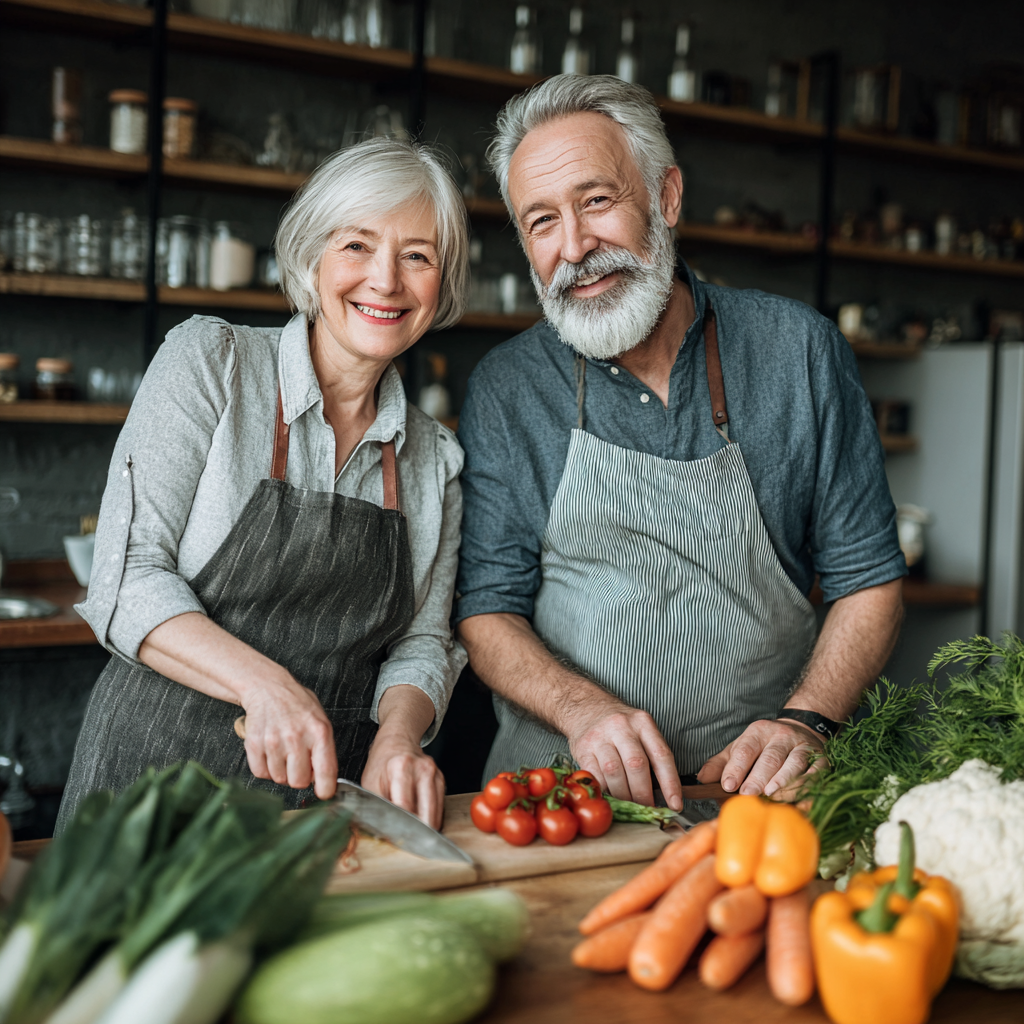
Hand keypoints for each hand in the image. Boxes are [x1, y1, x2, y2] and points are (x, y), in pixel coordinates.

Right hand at [242, 677, 337, 800]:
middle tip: (298, 763)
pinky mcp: (254, 744)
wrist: (268, 688)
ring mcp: (274, 741)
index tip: (325, 793)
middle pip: (298, 782)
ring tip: (284, 752)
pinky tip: (271, 753)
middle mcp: (296, 737)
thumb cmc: (298, 705)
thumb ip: (324, 749)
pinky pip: (261, 773)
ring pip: (279, 779)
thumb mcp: (321, 721)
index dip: (326, 789)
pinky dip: (266, 768)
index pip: (325, 771)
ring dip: (282, 771)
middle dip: (299, 778)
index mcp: (319, 731)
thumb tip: (323, 780)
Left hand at [362, 727, 445, 829]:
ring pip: (436, 811)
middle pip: (426, 811)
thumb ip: (375, 806)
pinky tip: (423, 822)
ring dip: (427, 827)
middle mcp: (422, 769)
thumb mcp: (370, 783)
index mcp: (401, 768)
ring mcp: (435, 773)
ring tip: (417, 838)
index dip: (401, 827)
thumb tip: (382, 832)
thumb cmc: (381, 764)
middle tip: (409, 844)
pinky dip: (432, 817)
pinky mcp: (441, 778)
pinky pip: (440, 806)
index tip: (396, 839)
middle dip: (418, 832)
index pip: (405, 806)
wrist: (396, 742)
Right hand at [562, 694, 682, 810]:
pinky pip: (594, 775)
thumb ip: (651, 755)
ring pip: (614, 772)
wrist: (586, 707)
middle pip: (636, 765)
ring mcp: (600, 736)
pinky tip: (609, 796)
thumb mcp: (639, 730)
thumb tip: (665, 795)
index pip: (661, 755)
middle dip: (643, 793)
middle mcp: (621, 726)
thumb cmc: (619, 726)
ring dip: (623, 795)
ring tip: (628, 805)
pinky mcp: (583, 747)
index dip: (670, 783)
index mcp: (642, 723)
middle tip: (646, 808)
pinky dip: (604, 790)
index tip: (675, 805)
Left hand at [697, 718, 825, 796]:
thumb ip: (721, 763)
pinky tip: (799, 800)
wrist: (800, 729)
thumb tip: (702, 779)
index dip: (736, 768)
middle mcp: (781, 737)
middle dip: (758, 778)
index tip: (728, 785)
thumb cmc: (765, 746)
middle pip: (770, 758)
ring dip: (783, 782)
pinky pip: (815, 773)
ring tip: (772, 795)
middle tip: (748, 795)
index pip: (745, 749)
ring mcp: (802, 747)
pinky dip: (807, 786)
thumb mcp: (740, 747)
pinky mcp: (821, 759)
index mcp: (758, 732)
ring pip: (794, 764)